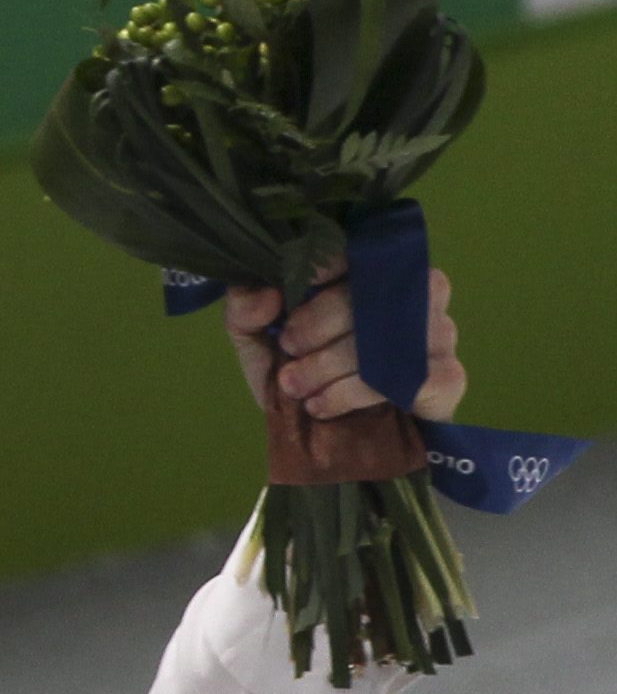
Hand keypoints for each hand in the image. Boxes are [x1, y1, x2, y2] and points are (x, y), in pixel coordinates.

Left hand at [227, 270, 463, 420]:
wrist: (330, 443)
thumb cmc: (299, 377)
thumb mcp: (258, 345)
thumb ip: (245, 311)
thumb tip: (268, 293)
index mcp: (371, 275)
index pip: (361, 250)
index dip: (326, 268)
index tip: (290, 299)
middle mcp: (414, 294)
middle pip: (375, 290)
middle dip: (319, 325)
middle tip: (288, 352)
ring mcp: (439, 333)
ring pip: (392, 334)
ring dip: (333, 364)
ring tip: (297, 388)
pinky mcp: (448, 377)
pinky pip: (412, 375)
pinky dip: (356, 392)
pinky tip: (324, 405)